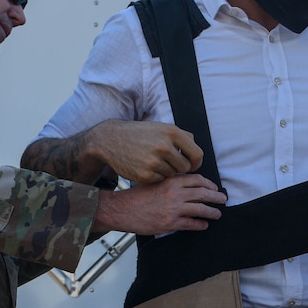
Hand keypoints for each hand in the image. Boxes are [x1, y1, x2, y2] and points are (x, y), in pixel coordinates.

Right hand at [89, 121, 203, 183]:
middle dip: (180, 168)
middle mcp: (164, 146)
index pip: (196, 154)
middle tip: (170, 164)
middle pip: (185, 167)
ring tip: (154, 162)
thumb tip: (196, 151)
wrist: (111, 140)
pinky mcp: (144, 174)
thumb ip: (181, 136)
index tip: (192, 165)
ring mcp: (154, 162)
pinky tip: (146, 167)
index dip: (196, 162)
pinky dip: (156, 176)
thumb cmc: (138, 134)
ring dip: (167, 171)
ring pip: (172, 175)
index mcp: (171, 132)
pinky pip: (160, 180)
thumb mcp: (160, 127)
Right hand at [95, 174, 224, 236]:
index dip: (209, 184)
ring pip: (201, 210)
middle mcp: (175, 194)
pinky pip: (191, 224)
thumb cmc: (137, 196)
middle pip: (203, 194)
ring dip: (212, 212)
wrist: (123, 209)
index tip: (214, 188)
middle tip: (223, 199)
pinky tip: (204, 225)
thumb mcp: (156, 181)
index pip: (198, 180)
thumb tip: (188, 184)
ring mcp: (174, 209)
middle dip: (216, 197)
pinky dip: (200, 224)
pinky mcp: (170, 223)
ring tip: (217, 214)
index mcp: (172, 181)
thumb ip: (171, 181)